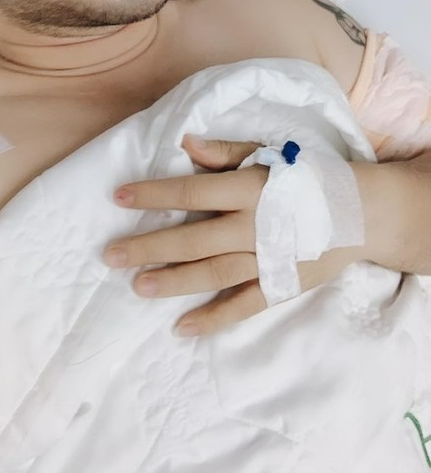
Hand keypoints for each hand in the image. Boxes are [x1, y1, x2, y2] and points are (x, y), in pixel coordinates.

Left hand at [103, 135, 362, 336]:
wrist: (362, 212)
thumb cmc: (311, 176)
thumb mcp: (272, 154)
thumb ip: (227, 153)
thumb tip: (184, 145)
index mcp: (250, 190)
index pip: (192, 193)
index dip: (154, 194)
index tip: (118, 197)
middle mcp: (254, 227)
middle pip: (193, 240)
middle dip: (149, 247)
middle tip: (110, 255)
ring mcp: (267, 261)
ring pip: (212, 274)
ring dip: (173, 282)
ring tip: (137, 286)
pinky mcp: (281, 286)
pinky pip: (243, 306)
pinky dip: (214, 318)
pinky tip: (182, 327)